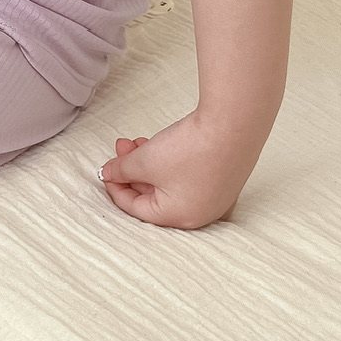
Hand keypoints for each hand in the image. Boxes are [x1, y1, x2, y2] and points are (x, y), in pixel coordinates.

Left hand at [96, 108, 264, 228]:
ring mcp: (216, 196)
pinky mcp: (225, 177)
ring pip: (171, 184)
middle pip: (154, 196)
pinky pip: (189, 176)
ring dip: (150, 163)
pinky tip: (162, 144)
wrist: (235, 123)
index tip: (106, 169)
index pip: (136, 208)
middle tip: (121, 148)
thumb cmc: (192, 149)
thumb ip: (122, 169)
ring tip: (138, 141)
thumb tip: (108, 173)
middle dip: (134, 170)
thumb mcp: (145, 160)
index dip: (115, 186)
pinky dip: (170, 163)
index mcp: (179, 218)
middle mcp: (200, 213)